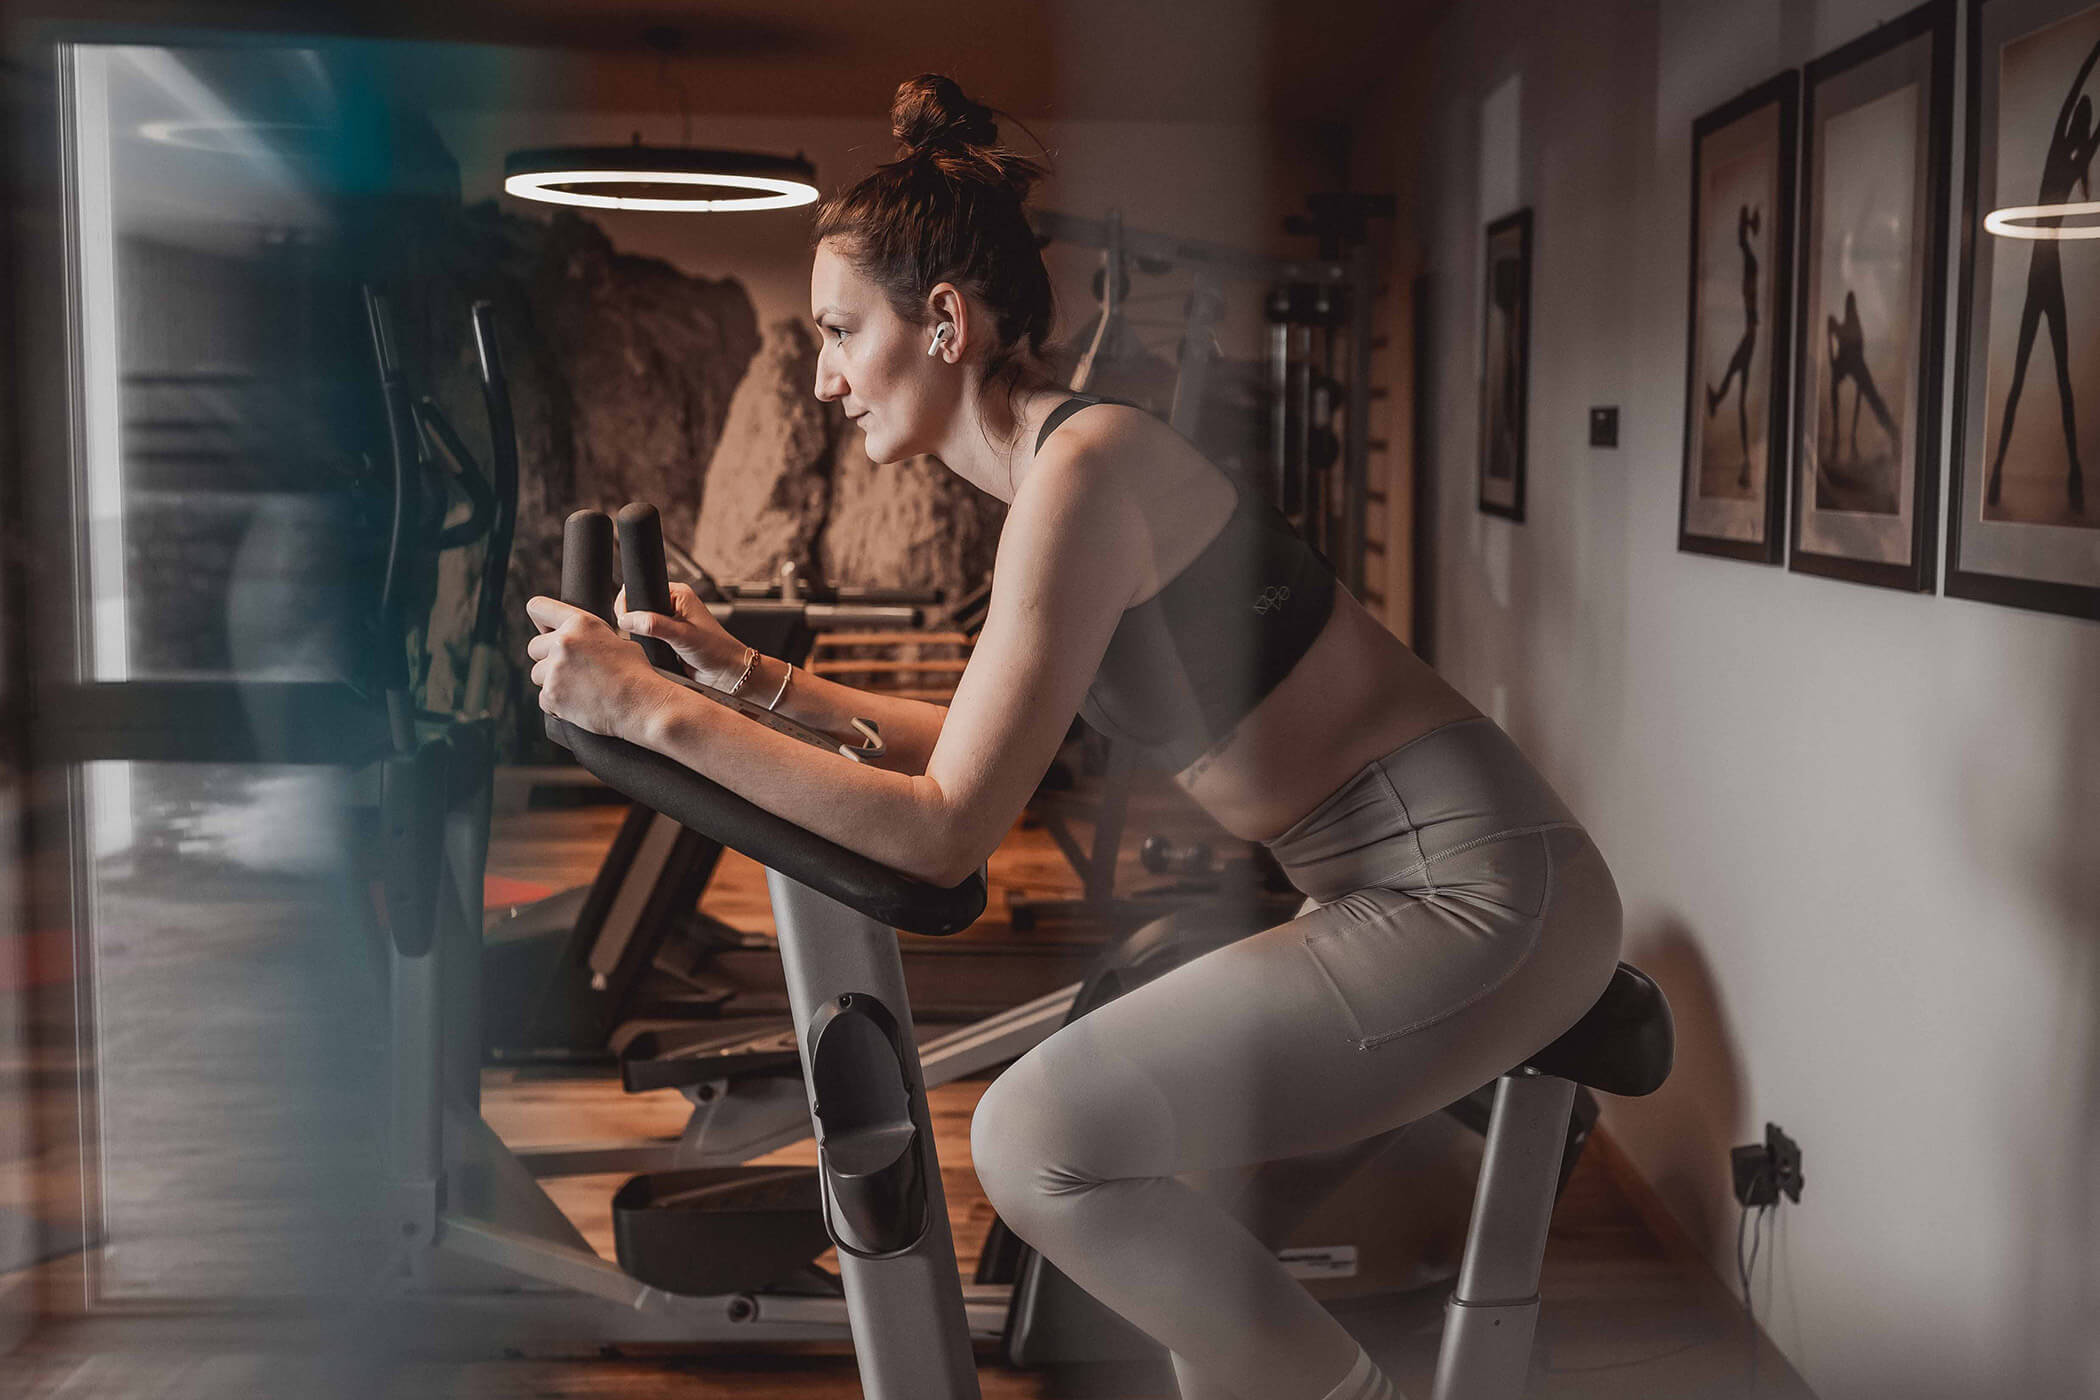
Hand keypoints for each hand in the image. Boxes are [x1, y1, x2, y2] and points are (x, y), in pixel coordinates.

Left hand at [525, 596, 677, 739]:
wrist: (642, 705)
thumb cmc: (637, 674)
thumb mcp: (619, 640)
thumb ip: (591, 636)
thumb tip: (580, 637)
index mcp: (580, 623)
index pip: (538, 607)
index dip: (540, 620)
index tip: (546, 631)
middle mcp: (564, 642)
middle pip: (534, 647)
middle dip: (547, 658)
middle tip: (571, 669)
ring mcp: (555, 670)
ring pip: (538, 674)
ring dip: (552, 682)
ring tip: (580, 689)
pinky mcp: (551, 695)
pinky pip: (544, 699)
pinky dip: (557, 704)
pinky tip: (579, 704)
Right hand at [614, 581, 743, 686]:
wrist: (726, 673)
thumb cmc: (716, 650)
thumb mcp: (682, 636)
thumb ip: (654, 625)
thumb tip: (628, 619)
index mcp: (678, 594)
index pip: (641, 589)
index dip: (629, 604)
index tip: (626, 620)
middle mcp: (672, 605)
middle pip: (638, 607)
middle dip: (633, 620)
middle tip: (643, 635)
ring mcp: (669, 621)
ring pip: (640, 623)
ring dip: (640, 634)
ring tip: (651, 644)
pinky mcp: (666, 637)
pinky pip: (646, 637)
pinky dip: (644, 643)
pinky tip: (652, 650)